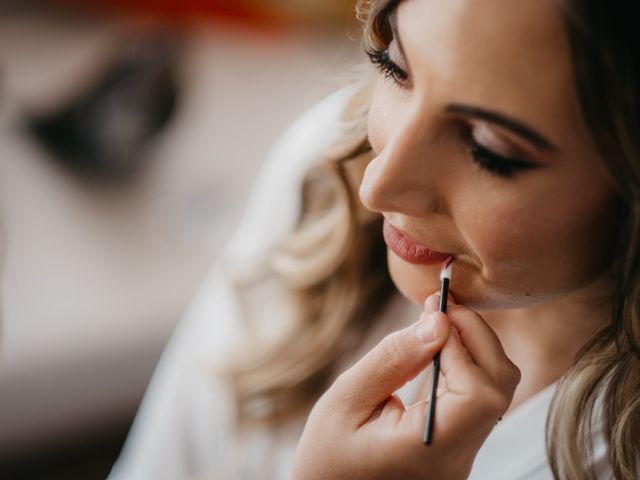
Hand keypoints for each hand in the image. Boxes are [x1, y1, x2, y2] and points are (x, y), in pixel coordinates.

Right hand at [288, 293, 520, 479]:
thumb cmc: (327, 454)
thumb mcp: (345, 400)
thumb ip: (393, 359)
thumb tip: (438, 321)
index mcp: (429, 450)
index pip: (479, 393)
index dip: (463, 343)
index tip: (435, 312)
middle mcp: (456, 458)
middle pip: (499, 387)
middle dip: (477, 336)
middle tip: (441, 307)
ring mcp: (460, 456)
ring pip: (495, 391)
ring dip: (473, 347)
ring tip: (437, 322)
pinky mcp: (456, 447)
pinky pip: (477, 399)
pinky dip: (465, 364)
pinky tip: (438, 347)